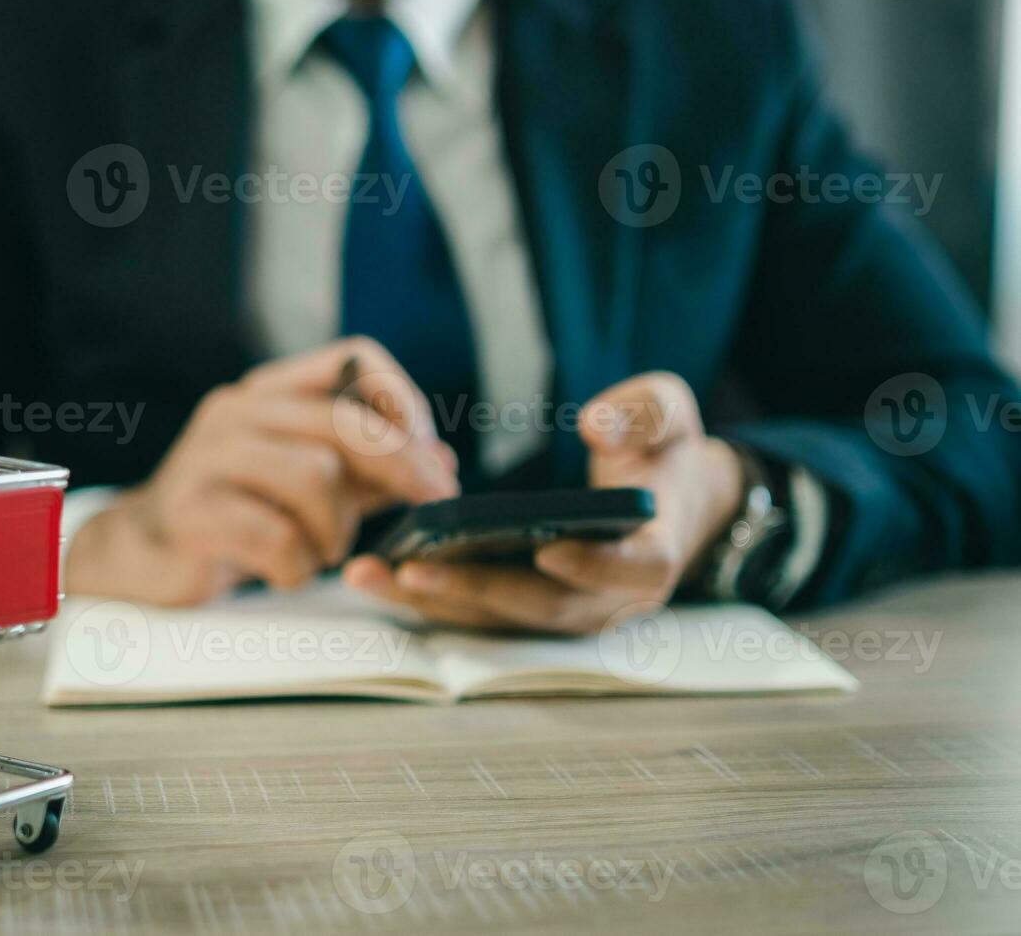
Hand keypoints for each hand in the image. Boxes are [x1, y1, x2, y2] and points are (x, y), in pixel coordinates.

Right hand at [66, 337, 460, 604]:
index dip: (404, 402)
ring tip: (324, 551)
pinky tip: (287, 572)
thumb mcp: (304, 481)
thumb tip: (442, 464)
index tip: (429, 454)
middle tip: (432, 504)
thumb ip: (366, 470)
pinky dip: (298, 566)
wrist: (142, 554)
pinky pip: (276, 536)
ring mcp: (207, 457)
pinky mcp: (190, 511)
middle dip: (401, 467)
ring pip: (315, 479)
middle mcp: (237, 411)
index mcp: (269, 391)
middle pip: (344, 422)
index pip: (355, 359)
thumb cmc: (236, 514)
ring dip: (338, 529)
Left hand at [343, 372, 745, 632]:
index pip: (630, 570)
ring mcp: (564, 613)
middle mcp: (608, 600)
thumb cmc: (661, 453)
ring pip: (497, 619)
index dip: (592, 565)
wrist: (662, 498)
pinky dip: (424, 597)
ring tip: (367, 573)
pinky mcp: (526, 610)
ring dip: (432, 601)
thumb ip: (644, 414)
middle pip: (542, 606)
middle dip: (477, 590)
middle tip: (413, 569)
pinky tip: (371, 572)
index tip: (548, 547)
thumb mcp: (667, 416)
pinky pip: (473, 611)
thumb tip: (597, 425)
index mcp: (654, 555)